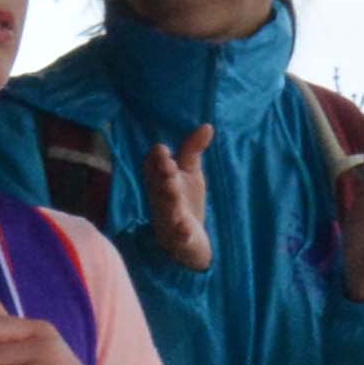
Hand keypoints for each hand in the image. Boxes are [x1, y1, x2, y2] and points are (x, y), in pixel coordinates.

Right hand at [145, 123, 217, 275]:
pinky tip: (185, 230)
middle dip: (163, 176)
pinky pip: (178, 235)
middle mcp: (161, 198)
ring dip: (168, 199)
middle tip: (168, 166)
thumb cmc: (184, 200)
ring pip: (167, 208)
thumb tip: (208, 126)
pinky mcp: (178, 236)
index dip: (159, 159)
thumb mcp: (189, 173)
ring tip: (172, 189)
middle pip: (160, 185)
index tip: (164, 150)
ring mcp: (168, 218)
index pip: (155, 167)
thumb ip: (193, 150)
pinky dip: (180, 233)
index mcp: (161, 180)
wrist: (185, 238)